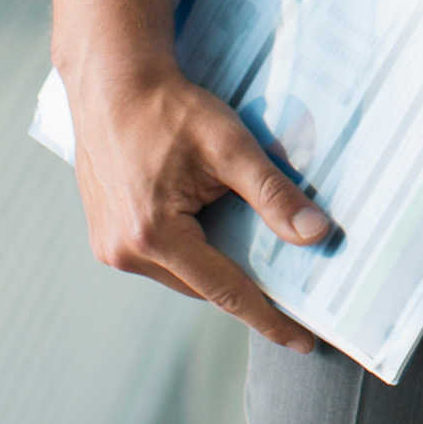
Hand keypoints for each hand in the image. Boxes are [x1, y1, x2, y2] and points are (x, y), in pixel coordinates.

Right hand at [63, 63, 337, 352]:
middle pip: (203, 287)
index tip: (302, 342)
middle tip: (291, 290)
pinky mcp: (105, 235)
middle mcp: (124, 252)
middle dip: (246, 288)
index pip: (226, 292)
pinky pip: (160, 260)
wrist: (111, 81)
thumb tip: (317, 234)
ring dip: (215, 266)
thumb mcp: (230, 146)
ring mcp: (110, 247)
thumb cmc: (168, 108)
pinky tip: (210, 229)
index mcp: (154, 236)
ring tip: (249, 248)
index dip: (269, 318)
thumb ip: (273, 195)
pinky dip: (190, 251)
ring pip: (181, 275)